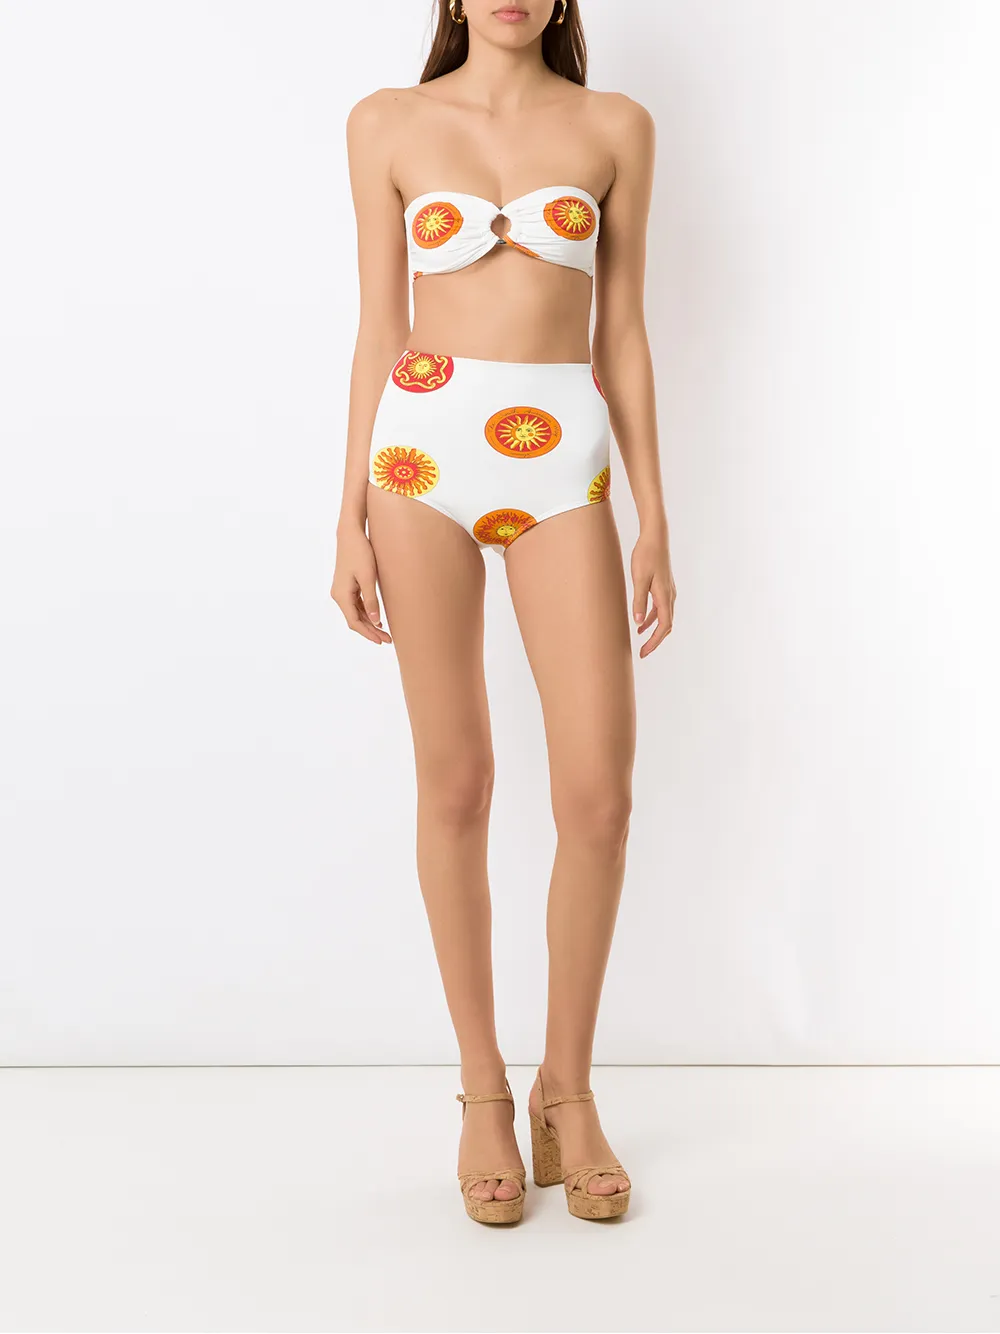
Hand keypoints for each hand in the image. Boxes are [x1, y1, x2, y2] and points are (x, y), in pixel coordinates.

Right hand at [330, 525, 391, 645]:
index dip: (368, 633)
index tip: (382, 641)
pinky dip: (366, 614)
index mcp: (341, 595)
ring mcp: (341, 591)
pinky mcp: (346, 586)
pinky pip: (355, 605)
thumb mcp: (368, 577)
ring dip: (369, 624)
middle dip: (371, 631)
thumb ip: (371, 600)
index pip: (354, 622)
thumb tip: (375, 621)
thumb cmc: (360, 552)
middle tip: (388, 640)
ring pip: (355, 614)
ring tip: (385, 632)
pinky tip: (377, 618)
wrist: (350, 534)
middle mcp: (338, 595)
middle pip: (354, 620)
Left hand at [630, 530, 674, 657]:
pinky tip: (640, 621)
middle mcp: (670, 596)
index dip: (654, 642)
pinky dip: (651, 618)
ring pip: (663, 617)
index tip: (643, 652)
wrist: (655, 537)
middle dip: (655, 640)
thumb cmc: (646, 556)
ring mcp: (667, 591)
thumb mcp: (639, 579)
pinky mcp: (663, 586)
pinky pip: (659, 608)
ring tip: (639, 639)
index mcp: (665, 596)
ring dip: (653, 630)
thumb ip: (638, 601)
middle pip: (666, 625)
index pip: (664, 626)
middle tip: (642, 652)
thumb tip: (638, 623)